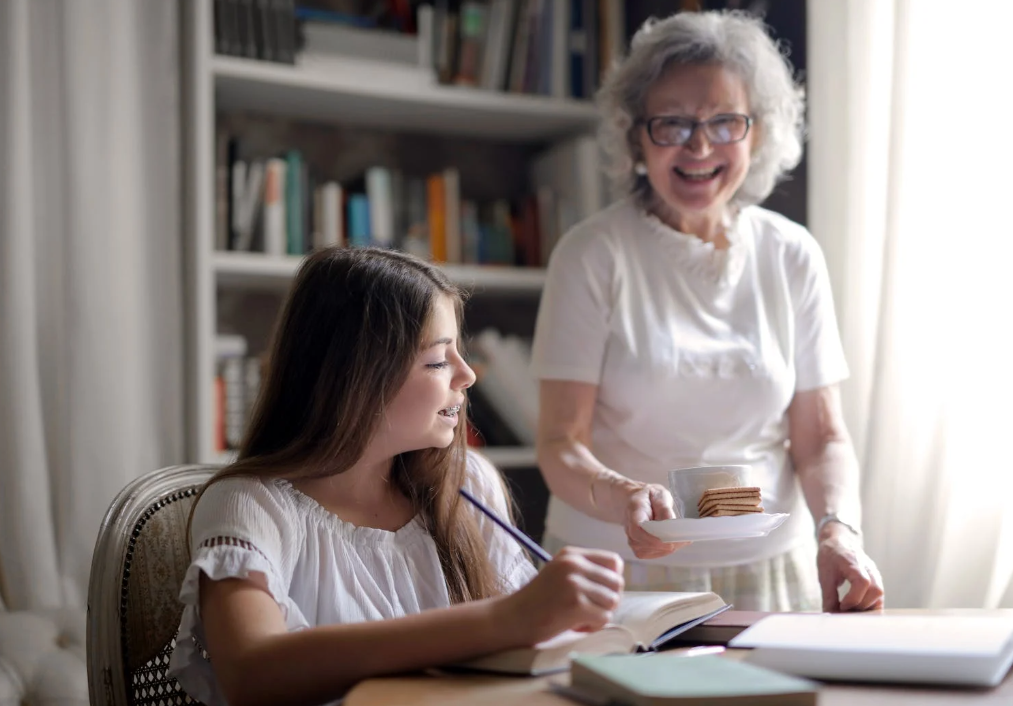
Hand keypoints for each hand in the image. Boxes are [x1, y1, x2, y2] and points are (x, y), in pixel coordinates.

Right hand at [499, 546, 624, 645]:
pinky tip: (575, 625)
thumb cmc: (539, 601)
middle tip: (589, 609)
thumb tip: (619, 580)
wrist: (513, 618)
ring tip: (581, 617)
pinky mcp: (575, 604)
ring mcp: (574, 583)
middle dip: (608, 600)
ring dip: (600, 614)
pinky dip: (593, 626)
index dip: (612, 580)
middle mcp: (574, 564)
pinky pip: (604, 617)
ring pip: (613, 601)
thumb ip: (586, 571)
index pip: (614, 561)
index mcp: (571, 554)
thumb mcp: (560, 574)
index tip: (597, 593)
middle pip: (617, 582)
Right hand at [624, 483, 691, 558]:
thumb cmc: (649, 497)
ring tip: (679, 537)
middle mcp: (629, 529)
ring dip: (669, 546)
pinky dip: (666, 549)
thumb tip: (670, 522)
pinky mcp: (639, 549)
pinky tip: (672, 541)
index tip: (670, 542)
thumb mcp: (659, 494)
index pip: (637, 529)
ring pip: (652, 551)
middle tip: (685, 538)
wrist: (636, 502)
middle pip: (646, 544)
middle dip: (668, 543)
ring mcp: (632, 541)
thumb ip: (664, 507)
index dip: (653, 539)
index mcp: (633, 511)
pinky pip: (654, 554)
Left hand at [817, 525, 884, 611]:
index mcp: (854, 563)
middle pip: (876, 590)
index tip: (841, 605)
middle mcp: (869, 569)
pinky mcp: (876, 580)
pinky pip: (879, 597)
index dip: (853, 598)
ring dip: (867, 608)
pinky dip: (870, 606)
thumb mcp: (825, 576)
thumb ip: (829, 597)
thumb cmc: (830, 556)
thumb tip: (829, 617)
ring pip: (880, 595)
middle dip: (861, 605)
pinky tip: (857, 611)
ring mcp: (875, 574)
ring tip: (850, 612)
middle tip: (846, 611)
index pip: (862, 582)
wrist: (839, 542)